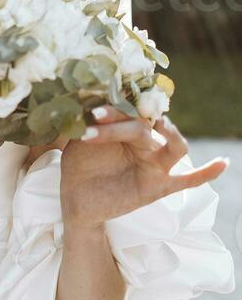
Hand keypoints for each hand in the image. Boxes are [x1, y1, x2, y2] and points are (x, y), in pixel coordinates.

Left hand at [59, 106, 230, 229]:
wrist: (76, 198)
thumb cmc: (80, 164)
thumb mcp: (79, 139)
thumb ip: (87, 121)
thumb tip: (84, 101)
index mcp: (129, 127)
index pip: (130, 110)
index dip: (114, 107)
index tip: (93, 110)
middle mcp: (146, 143)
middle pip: (144, 127)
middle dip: (120, 122)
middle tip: (95, 118)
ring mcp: (155, 164)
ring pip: (174, 147)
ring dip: (171, 134)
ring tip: (162, 125)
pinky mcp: (158, 187)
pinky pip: (188, 180)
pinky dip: (206, 172)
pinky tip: (222, 163)